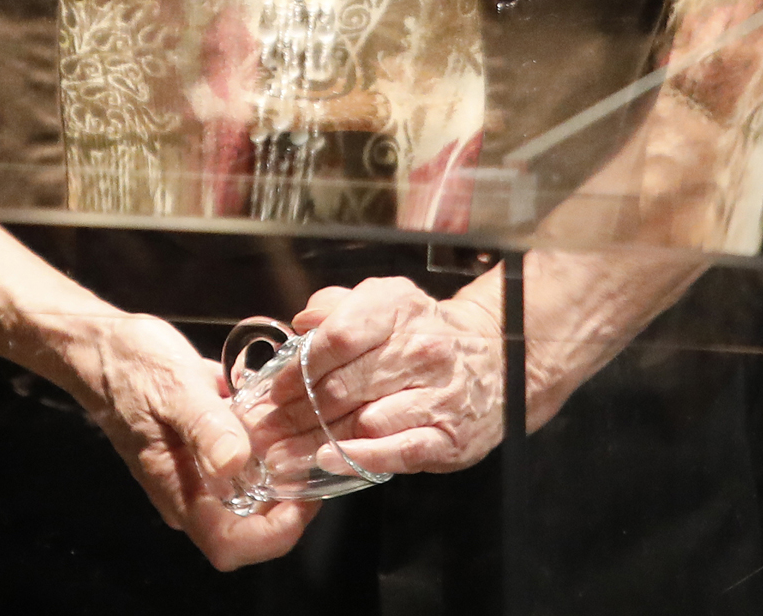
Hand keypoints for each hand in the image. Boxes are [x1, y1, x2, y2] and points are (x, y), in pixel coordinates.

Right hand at [47, 311, 320, 570]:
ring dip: (284, 471)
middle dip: (291, 499)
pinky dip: (270, 447)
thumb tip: (235, 465)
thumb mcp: (173, 386)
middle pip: (253, 526)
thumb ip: (205, 426)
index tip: (304, 494)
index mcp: (178, 491)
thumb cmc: (132, 366)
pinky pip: (248, 466)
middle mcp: (192, 493)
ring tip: (303, 429)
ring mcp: (200, 475)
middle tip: (312, 453)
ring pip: (255, 496)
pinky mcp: (207, 453)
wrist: (105, 347)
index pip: (231, 545)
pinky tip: (280, 413)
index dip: (275, 533)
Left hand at [263, 275, 510, 476]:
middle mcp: (421, 349)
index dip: (297, 368)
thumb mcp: (385, 302)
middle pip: (343, 386)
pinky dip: (361, 458)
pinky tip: (330, 459)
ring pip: (364, 421)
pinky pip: (399, 450)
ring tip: (281, 455)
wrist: (498, 361)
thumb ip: (338, 307)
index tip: (270, 390)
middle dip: (294, 414)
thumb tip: (300, 324)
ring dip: (315, 442)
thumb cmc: (426, 334)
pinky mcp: (450, 435)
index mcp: (398, 309)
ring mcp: (438, 394)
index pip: (338, 337)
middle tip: (263, 432)